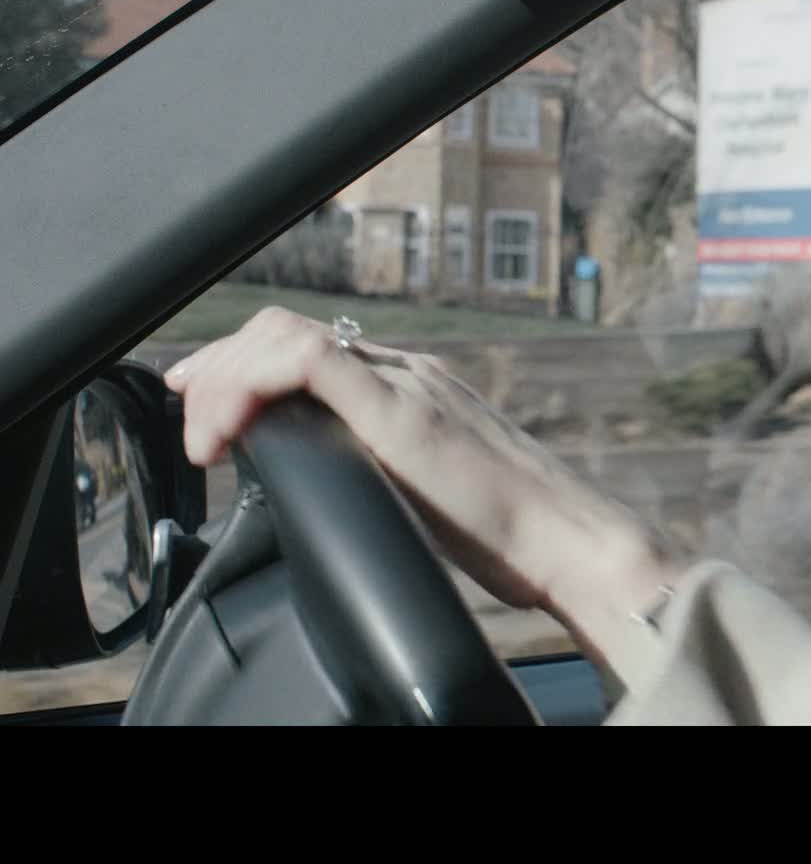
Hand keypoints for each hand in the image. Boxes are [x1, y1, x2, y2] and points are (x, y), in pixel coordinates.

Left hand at [163, 307, 654, 614]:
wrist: (563, 535)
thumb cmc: (509, 532)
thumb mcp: (427, 493)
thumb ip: (383, 471)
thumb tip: (334, 495)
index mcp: (413, 387)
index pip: (309, 347)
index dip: (241, 366)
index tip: (203, 407)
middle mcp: (407, 371)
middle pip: (286, 331)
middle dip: (219, 366)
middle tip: (190, 416)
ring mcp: (405, 382)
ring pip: (285, 337)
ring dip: (226, 380)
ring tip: (208, 436)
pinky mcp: (399, 407)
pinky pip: (307, 361)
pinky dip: (250, 386)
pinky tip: (232, 430)